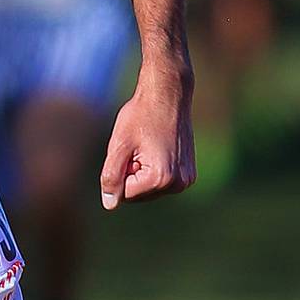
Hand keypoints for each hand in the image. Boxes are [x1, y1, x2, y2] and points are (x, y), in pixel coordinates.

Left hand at [100, 66, 195, 207]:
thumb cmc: (141, 115)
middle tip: (139, 146)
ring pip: (149, 189)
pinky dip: (154, 169)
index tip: (131, 148)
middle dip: (131, 174)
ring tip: (148, 146)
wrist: (169, 95)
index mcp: (160, 178)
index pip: (125, 194)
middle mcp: (178, 184)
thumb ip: (111, 176)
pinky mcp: (189, 174)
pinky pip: (161, 181)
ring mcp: (186, 180)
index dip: (120, 171)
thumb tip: (110, 204)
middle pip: (138, 194)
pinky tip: (158, 148)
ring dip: (142, 171)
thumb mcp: (119, 145)